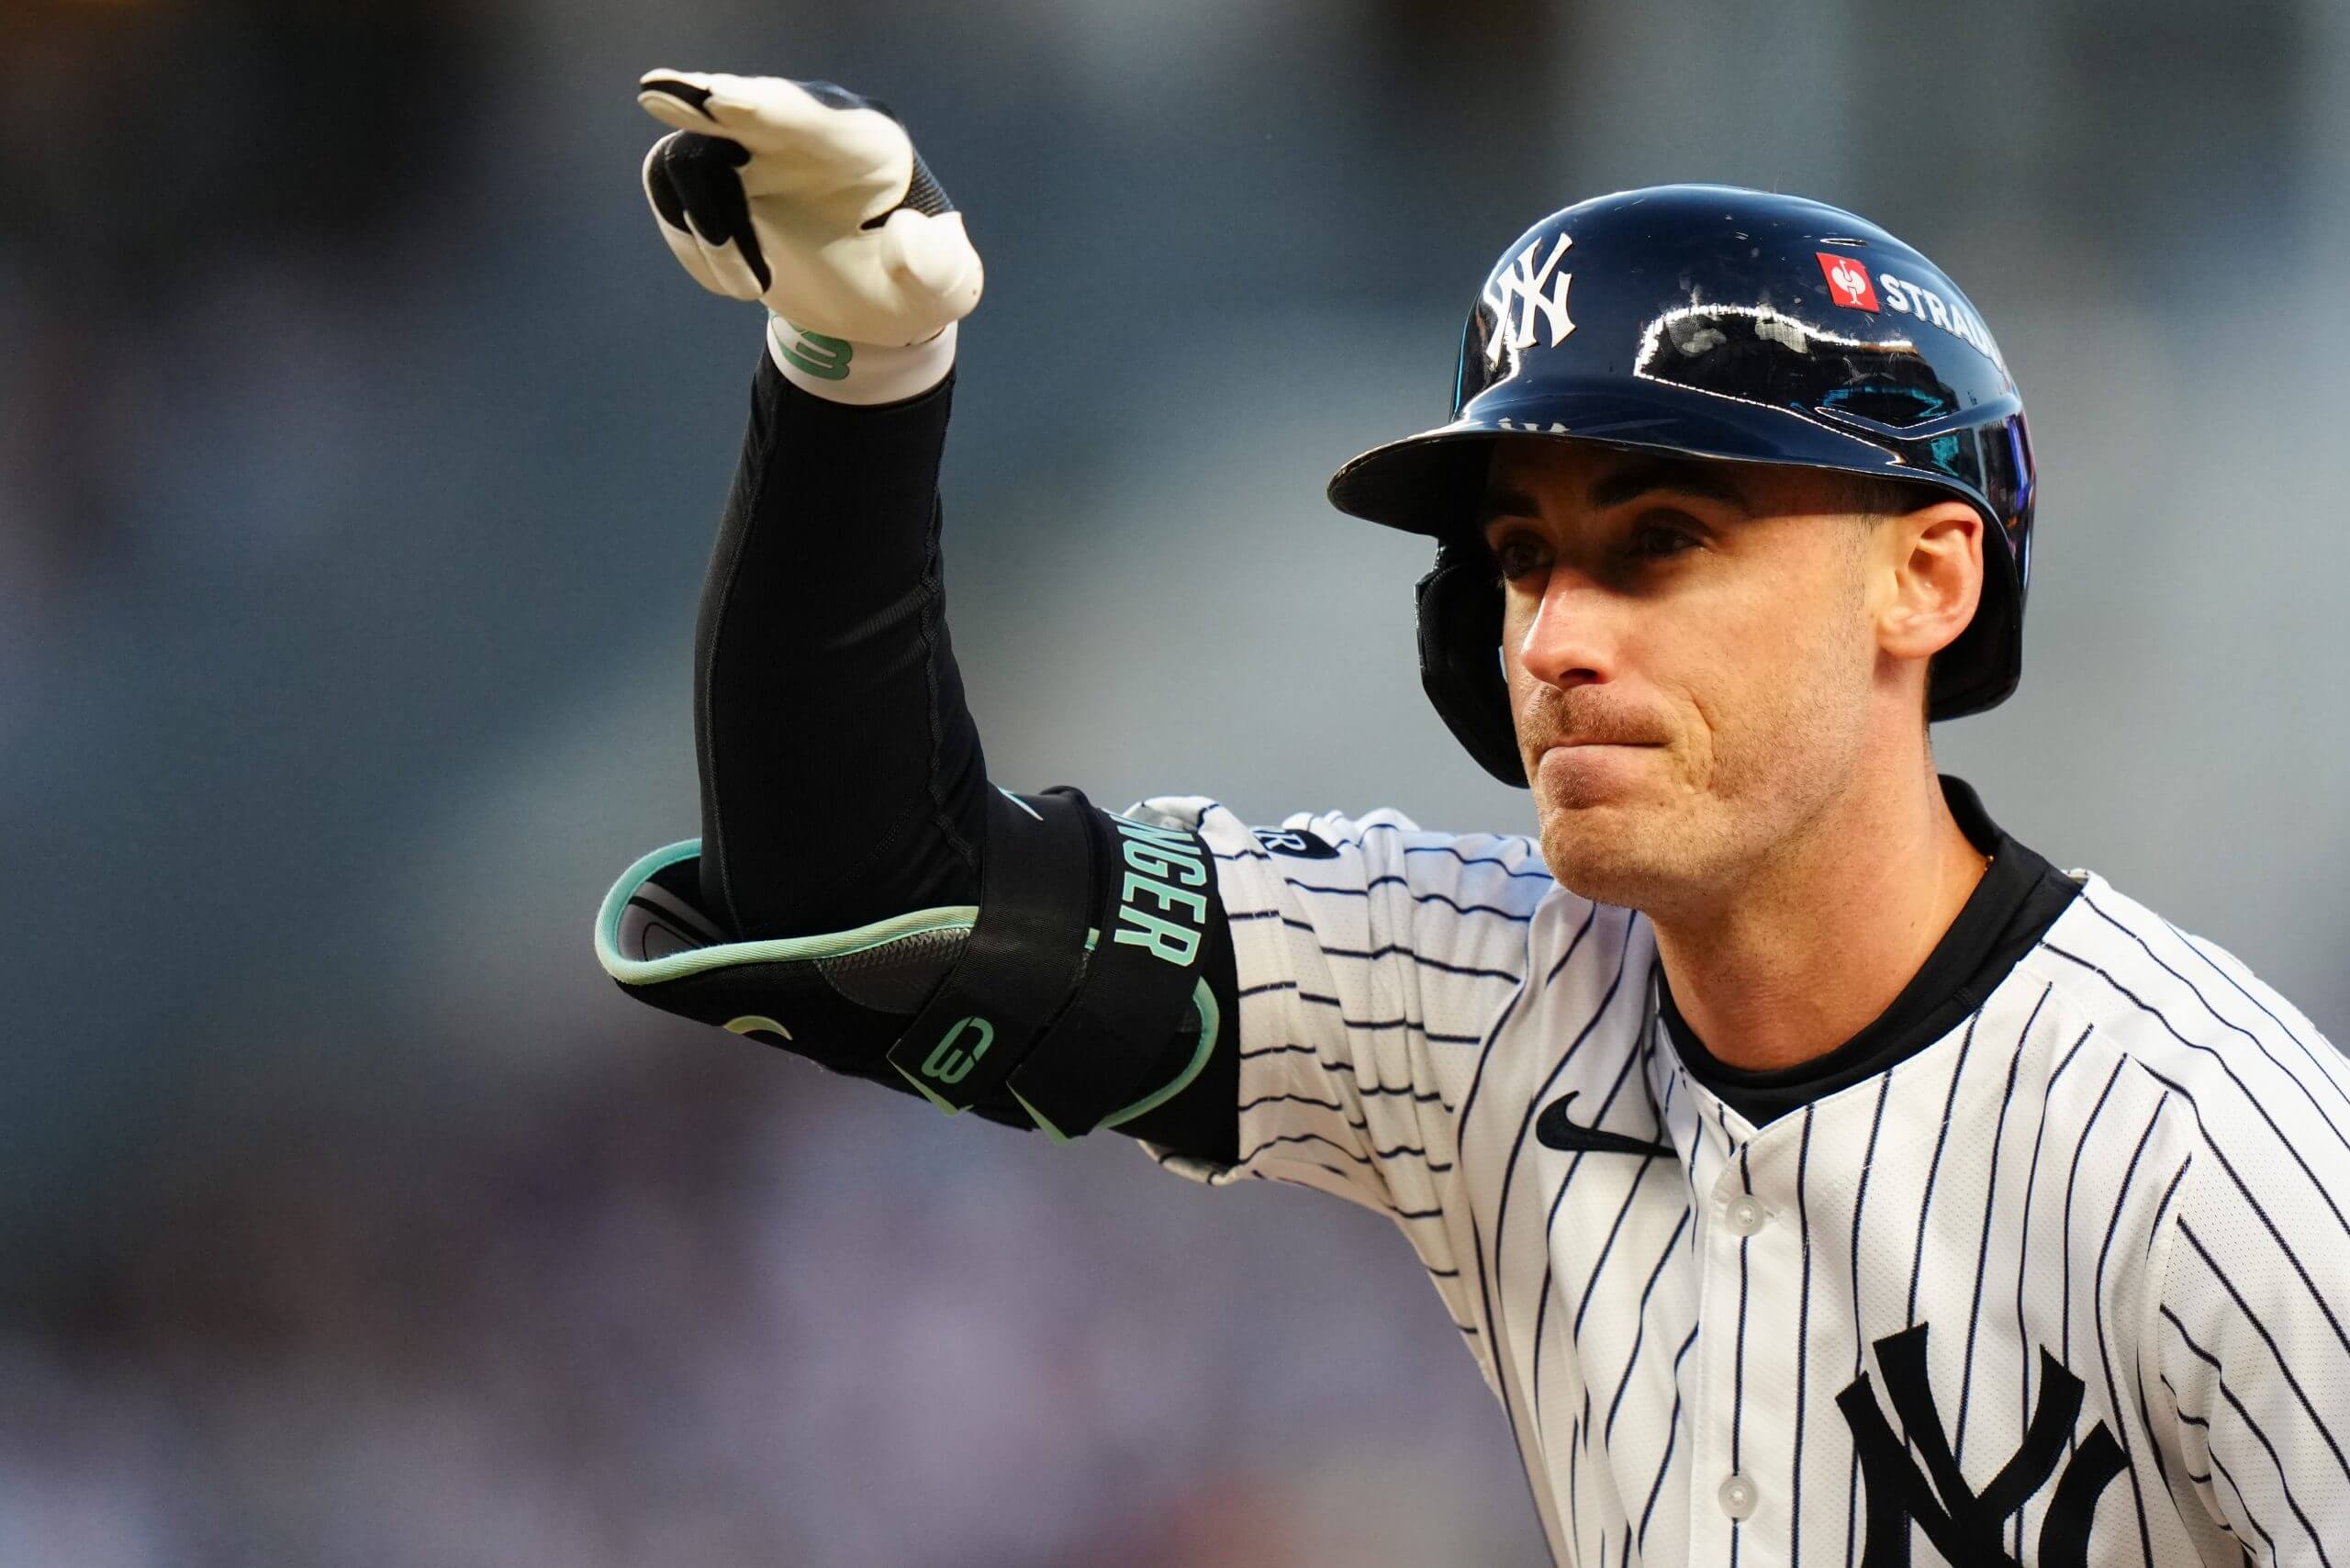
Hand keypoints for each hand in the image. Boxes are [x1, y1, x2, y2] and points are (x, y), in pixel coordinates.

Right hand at [637, 71, 982, 347]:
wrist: (872, 300)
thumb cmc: (910, 286)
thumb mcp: (942, 288)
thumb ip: (939, 268)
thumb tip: (905, 234)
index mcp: (861, 140)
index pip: (808, 114)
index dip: (766, 106)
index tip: (726, 102)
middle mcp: (798, 129)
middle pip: (739, 103)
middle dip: (701, 100)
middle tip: (658, 94)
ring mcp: (750, 149)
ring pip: (693, 161)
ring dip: (712, 234)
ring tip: (753, 289)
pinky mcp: (715, 176)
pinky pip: (673, 195)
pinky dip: (695, 249)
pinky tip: (742, 283)